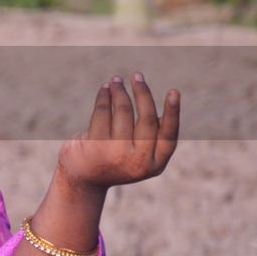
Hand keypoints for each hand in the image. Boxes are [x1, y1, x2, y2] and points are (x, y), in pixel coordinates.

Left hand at [55, 73, 179, 198]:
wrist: (82, 179)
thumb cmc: (114, 160)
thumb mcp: (138, 155)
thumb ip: (151, 137)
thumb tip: (157, 108)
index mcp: (154, 165)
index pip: (168, 135)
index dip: (172, 113)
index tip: (174, 91)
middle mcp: (137, 161)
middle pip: (145, 119)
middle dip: (142, 93)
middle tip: (137, 76)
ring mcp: (116, 153)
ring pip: (123, 112)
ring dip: (119, 91)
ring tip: (116, 80)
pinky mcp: (95, 144)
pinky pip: (103, 112)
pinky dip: (104, 97)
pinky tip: (104, 89)